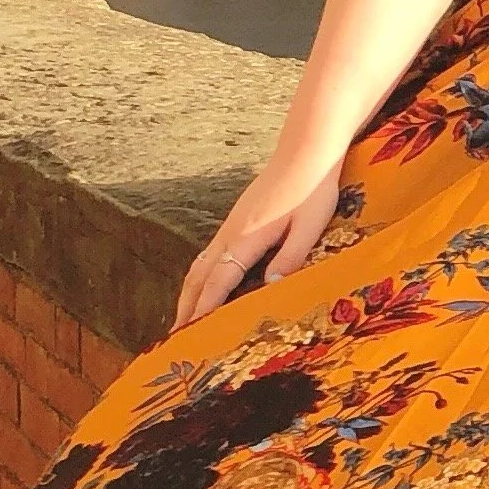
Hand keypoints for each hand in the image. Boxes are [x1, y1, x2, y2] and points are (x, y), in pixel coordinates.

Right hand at [173, 149, 346, 329]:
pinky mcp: (237, 221)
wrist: (305, 152)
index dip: (204, 309)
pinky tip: (204, 287)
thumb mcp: (309, 227)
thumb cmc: (311, 190)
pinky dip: (199, 278)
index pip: (219, 280)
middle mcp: (231, 232)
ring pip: (200, 265)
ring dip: (189, 293)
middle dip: (186, 307)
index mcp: (246, 237)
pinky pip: (209, 255)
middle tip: (177, 337)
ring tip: (183, 319)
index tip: (191, 332)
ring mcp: (231, 225)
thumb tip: (269, 286)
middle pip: (198, 276)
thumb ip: (290, 257)